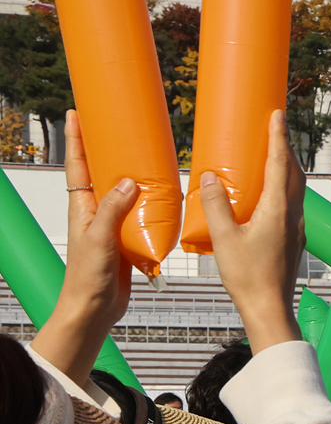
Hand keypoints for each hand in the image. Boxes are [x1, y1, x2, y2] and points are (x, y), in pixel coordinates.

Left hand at [36, 110, 137, 381]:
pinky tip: (161, 196)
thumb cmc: (87, 277)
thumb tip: (129, 181)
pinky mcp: (126, 239)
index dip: (76, 139)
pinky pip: (138, 214)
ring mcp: (111, 225)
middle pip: (99, 172)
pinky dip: (148, 202)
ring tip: (143, 153)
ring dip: (130, 173)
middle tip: (114, 124)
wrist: (94, 309)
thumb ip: (113, 210)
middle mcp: (95, 212)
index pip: (77, 165)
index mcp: (82, 208)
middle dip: (103, 148)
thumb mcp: (99, 239)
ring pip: (121, 192)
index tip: (77, 114)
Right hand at [205, 111, 305, 350]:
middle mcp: (293, 216)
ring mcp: (295, 228)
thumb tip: (209, 177)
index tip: (276, 114)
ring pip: (295, 189)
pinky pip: (291, 203)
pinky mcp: (292, 239)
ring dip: (285, 167)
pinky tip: (269, 191)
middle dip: (283, 148)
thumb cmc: (247, 276)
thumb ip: (215, 206)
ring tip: (271, 153)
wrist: (269, 308)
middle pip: (292, 173)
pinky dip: (283, 187)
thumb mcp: (223, 239)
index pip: (280, 164)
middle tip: (272, 126)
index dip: (277, 137)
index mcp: (278, 210)